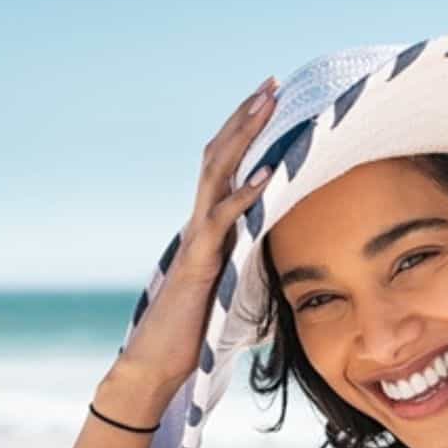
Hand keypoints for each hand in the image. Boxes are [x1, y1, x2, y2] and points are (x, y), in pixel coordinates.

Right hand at [115, 75, 280, 392]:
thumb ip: (255, 270)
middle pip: (221, 155)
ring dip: (243, 137)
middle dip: (247, 118)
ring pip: (216, 174)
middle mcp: (200, 224)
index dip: (248, 134)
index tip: (274, 103)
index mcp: (211, 228)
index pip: (228, 168)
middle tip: (273, 83)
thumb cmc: (196, 332)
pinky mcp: (198, 263)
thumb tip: (289, 269)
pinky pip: (222, 222)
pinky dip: (245, 196)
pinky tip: (268, 175)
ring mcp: (196, 240)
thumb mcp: (238, 292)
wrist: (158, 364)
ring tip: (269, 105)